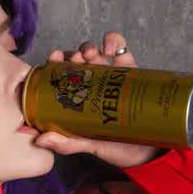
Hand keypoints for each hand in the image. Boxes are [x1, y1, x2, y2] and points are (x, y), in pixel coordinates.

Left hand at [34, 31, 160, 168]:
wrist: (152, 152)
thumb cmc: (117, 149)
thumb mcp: (89, 146)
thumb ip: (66, 143)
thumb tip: (40, 140)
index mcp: (76, 100)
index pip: (59, 77)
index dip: (54, 64)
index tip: (54, 59)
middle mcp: (91, 86)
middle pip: (75, 62)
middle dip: (72, 55)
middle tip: (77, 60)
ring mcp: (109, 77)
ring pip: (94, 53)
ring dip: (89, 48)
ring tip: (92, 55)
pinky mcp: (130, 71)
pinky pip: (120, 49)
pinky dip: (114, 41)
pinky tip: (111, 48)